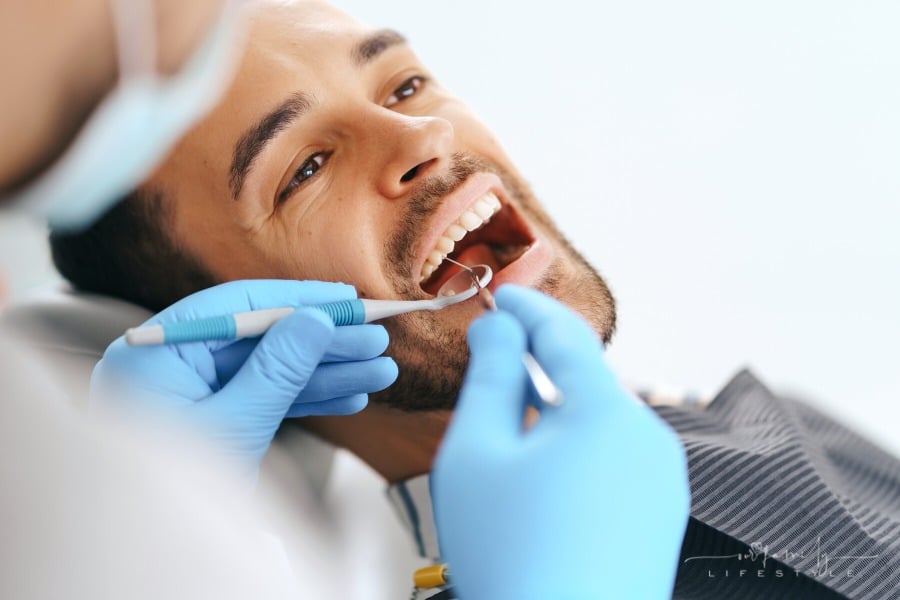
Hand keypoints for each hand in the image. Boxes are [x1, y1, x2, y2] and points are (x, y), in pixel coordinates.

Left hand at [91, 280, 396, 482]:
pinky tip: (350, 398)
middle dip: (323, 344)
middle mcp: (172, 365)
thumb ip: (277, 370)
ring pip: (270, 371)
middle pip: (261, 338)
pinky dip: (307, 400)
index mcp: (156, 354)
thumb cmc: (172, 499)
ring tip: (380, 372)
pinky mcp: (215, 421)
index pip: (236, 307)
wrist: (157, 563)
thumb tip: (316, 319)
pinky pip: (265, 400)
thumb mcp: (234, 427)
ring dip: (327, 374)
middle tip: (377, 340)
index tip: (348, 302)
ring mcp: (193, 395)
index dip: (298, 300)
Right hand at [433, 286, 688, 599]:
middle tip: (487, 380)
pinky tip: (542, 491)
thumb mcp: (478, 452)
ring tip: (508, 458)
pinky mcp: (661, 513)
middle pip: (583, 380)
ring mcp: (662, 479)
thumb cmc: (514, 555)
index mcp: (607, 412)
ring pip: (598, 422)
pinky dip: (576, 453)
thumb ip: (488, 375)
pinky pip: (614, 460)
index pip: (563, 334)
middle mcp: (649, 437)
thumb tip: (499, 328)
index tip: (499, 293)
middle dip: (534, 372)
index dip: (525, 308)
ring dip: (553, 419)